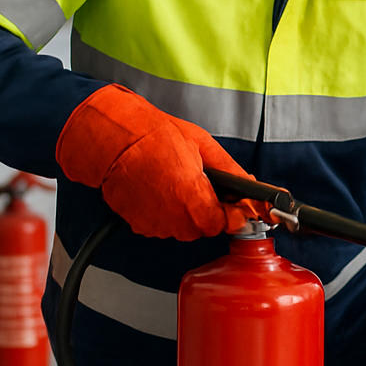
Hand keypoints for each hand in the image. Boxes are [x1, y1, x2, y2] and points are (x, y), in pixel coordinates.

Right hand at [56, 84, 249, 240]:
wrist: (113, 141)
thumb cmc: (153, 137)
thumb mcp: (203, 146)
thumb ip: (231, 171)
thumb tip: (252, 186)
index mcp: (193, 200)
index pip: (226, 224)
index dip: (231, 212)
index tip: (231, 201)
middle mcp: (174, 220)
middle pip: (205, 228)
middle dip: (209, 209)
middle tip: (201, 183)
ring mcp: (155, 225)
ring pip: (184, 228)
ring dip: (187, 211)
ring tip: (177, 182)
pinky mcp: (140, 225)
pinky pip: (164, 225)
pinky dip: (167, 212)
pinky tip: (161, 189)